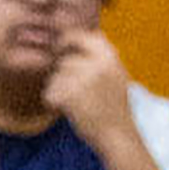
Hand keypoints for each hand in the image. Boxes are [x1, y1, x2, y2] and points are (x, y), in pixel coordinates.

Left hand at [43, 29, 136, 150]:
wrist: (118, 136)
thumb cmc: (112, 105)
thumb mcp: (114, 73)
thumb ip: (96, 54)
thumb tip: (70, 34)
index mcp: (109, 55)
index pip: (79, 36)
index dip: (66, 42)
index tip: (61, 51)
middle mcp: (97, 64)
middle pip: (65, 60)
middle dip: (64, 74)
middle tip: (77, 91)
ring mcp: (83, 79)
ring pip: (56, 76)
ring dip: (59, 89)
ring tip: (78, 104)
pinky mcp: (70, 96)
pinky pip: (50, 92)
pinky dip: (54, 102)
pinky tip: (69, 111)